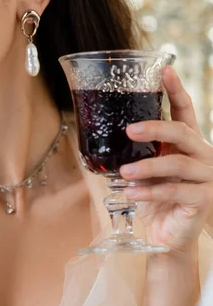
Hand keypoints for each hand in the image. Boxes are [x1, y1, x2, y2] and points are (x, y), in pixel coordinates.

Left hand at [119, 65, 212, 253]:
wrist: (167, 236)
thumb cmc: (155, 198)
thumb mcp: (144, 171)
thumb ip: (136, 153)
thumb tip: (103, 133)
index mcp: (188, 143)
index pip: (185, 111)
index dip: (176, 89)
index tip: (165, 69)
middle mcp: (202, 155)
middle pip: (182, 132)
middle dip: (156, 128)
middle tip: (130, 130)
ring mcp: (206, 177)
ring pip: (176, 164)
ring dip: (147, 167)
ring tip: (124, 172)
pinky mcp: (203, 200)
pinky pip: (176, 190)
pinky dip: (150, 192)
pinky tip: (131, 194)